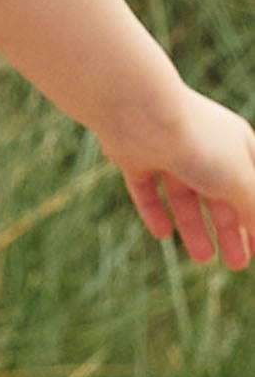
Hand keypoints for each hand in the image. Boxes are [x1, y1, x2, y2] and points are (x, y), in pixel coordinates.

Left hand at [99, 86, 254, 269]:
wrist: (136, 111)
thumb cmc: (198, 142)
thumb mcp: (240, 183)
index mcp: (234, 143)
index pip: (252, 183)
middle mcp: (200, 144)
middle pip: (217, 193)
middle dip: (229, 230)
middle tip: (236, 265)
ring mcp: (165, 148)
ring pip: (182, 194)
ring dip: (193, 227)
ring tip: (201, 260)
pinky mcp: (133, 154)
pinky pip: (144, 187)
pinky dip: (153, 210)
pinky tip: (162, 234)